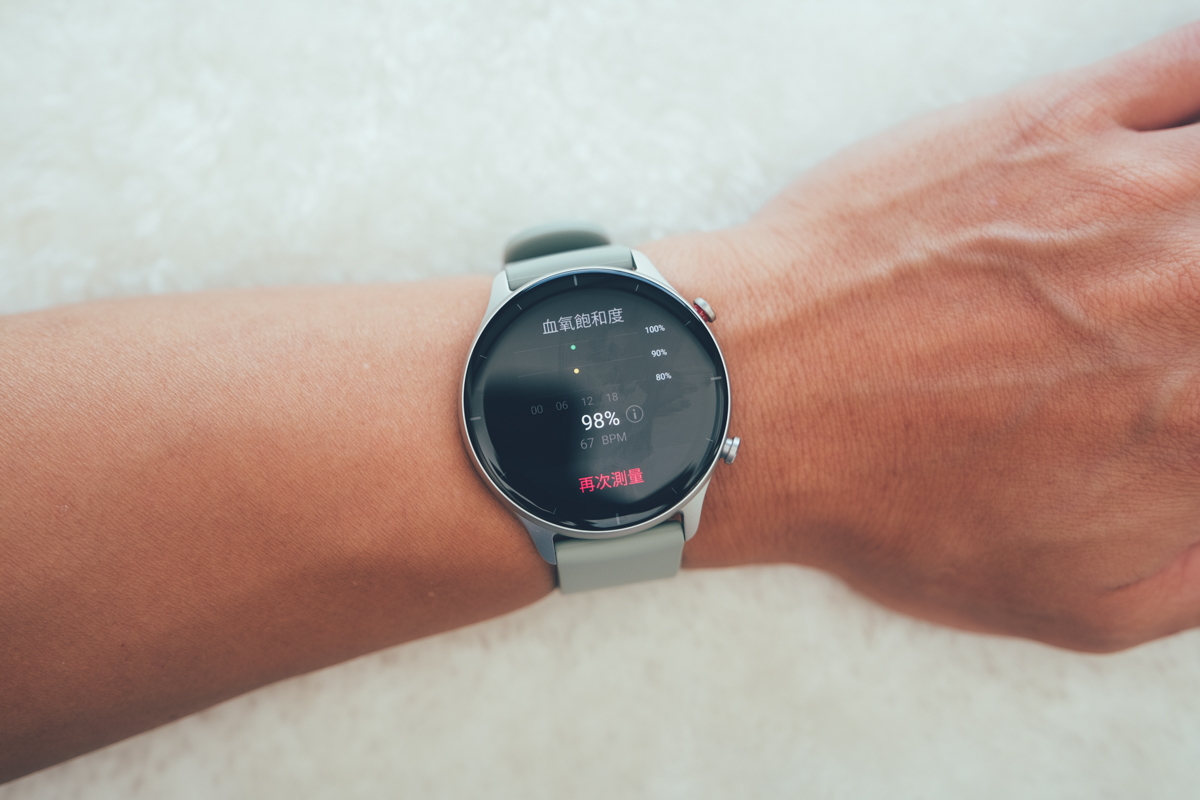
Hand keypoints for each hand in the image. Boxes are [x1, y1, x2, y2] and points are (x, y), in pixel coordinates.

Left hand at [654, 24, 1199, 650]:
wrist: (758, 400)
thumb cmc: (887, 500)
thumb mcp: (1072, 602)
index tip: (1186, 372)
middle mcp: (1195, 299)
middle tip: (1168, 304)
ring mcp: (1134, 197)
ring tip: (1169, 238)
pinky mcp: (1060, 122)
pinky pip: (1193, 64)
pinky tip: (1179, 134)